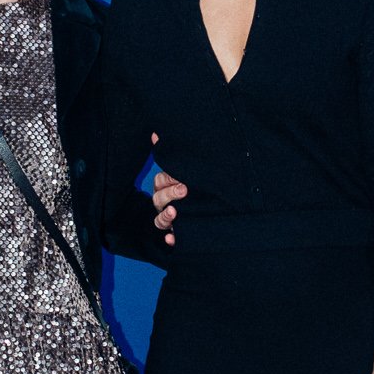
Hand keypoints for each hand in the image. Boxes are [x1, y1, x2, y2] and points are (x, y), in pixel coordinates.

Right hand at [149, 132, 186, 248]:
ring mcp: (170, 219)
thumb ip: (171, 154)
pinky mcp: (178, 232)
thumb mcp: (187, 169)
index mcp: (166, 187)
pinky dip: (171, 239)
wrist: (217, 206)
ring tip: (175, 212)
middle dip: (169, 194)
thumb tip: (155, 134)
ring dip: (165, 216)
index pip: (159, 182)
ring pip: (159, 220)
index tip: (181, 178)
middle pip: (158, 199)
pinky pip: (170, 238)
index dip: (167, 180)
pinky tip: (173, 239)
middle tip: (185, 189)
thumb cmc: (197, 185)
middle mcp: (165, 204)